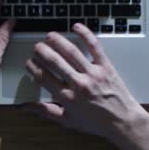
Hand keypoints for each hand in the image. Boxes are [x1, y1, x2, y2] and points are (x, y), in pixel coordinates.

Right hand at [25, 23, 148, 141]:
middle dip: (42, 51)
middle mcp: (79, 84)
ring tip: (50, 36)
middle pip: (55, 62)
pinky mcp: (106, 67)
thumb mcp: (68, 121)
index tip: (29, 63)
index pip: (44, 77)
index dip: (33, 68)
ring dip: (58, 41)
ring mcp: (93, 74)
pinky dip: (85, 34)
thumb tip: (26, 107)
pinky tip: (76, 26)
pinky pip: (94, 47)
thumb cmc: (96, 123)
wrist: (123, 122)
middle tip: (37, 47)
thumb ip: (46, 111)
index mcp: (67, 98)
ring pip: (72, 52)